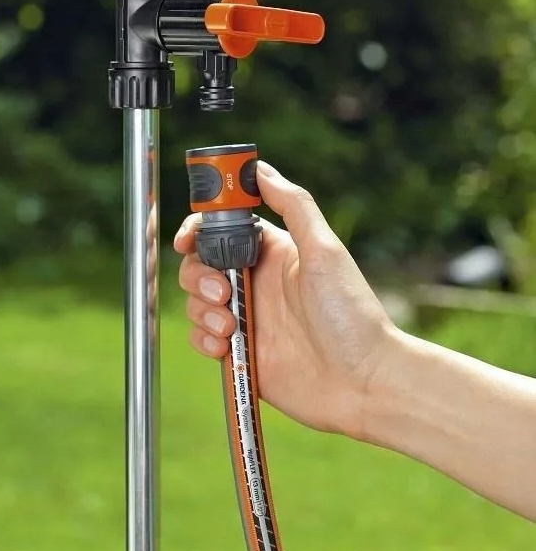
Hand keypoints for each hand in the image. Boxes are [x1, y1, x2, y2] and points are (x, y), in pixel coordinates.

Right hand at [174, 161, 398, 437]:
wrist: (363, 383)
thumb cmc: (352, 314)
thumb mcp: (325, 250)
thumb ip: (294, 206)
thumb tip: (261, 168)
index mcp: (272, 253)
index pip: (221, 230)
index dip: (198, 230)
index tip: (186, 239)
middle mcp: (255, 283)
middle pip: (199, 264)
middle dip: (198, 274)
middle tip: (224, 291)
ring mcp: (246, 318)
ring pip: (196, 301)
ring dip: (202, 310)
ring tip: (232, 326)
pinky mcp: (240, 353)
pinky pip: (201, 339)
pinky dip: (203, 340)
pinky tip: (226, 345)